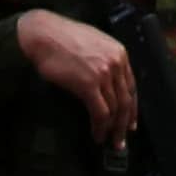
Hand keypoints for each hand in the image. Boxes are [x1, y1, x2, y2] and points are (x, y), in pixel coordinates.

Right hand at [15, 12, 138, 144]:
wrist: (43, 34)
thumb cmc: (62, 38)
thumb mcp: (93, 44)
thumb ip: (105, 61)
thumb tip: (107, 83)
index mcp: (119, 53)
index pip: (132, 87)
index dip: (132, 108)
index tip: (130, 122)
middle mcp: (116, 63)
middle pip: (126, 100)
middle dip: (125, 123)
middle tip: (121, 140)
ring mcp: (103, 74)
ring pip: (115, 109)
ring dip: (113, 129)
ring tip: (109, 141)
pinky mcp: (88, 84)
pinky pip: (100, 112)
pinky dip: (100, 127)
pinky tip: (97, 135)